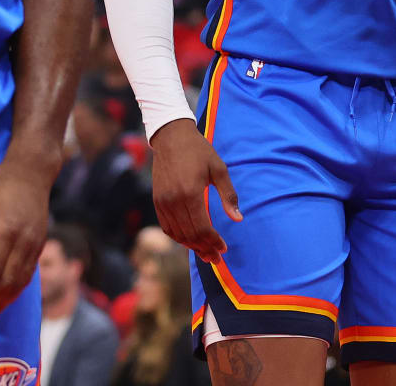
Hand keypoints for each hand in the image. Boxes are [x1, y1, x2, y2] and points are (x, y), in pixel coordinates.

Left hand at [0, 153, 53, 329]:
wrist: (34, 171)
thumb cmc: (1, 183)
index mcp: (7, 230)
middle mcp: (25, 241)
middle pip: (8, 283)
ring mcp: (36, 244)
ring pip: (20, 283)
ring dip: (2, 304)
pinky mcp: (40, 245)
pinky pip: (28, 275)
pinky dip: (15, 292)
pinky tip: (3, 301)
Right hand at [149, 119, 240, 259]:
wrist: (171, 137)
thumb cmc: (199, 151)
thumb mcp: (219, 169)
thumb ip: (228, 195)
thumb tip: (238, 219)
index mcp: (191, 193)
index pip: (203, 228)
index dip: (214, 241)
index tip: (224, 248)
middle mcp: (174, 201)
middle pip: (190, 235)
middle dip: (205, 249)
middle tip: (216, 257)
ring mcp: (163, 202)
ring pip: (177, 234)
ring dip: (192, 247)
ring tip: (205, 253)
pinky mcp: (157, 201)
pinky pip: (167, 227)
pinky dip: (178, 237)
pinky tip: (189, 241)